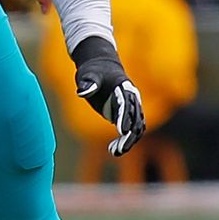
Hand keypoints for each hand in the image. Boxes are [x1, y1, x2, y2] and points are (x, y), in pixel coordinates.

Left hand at [72, 36, 145, 155]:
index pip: (126, 105)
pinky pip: (130, 129)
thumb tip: (82, 92)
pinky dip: (125, 139)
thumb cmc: (93, 70)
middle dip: (129, 135)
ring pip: (136, 127)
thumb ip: (88, 83)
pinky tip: (114, 149)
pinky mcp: (126, 114)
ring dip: (128, 140)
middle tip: (119, 149)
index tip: (122, 132)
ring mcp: (131, 107)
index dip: (124, 118)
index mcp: (124, 88)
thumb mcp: (88, 74)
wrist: (101, 67)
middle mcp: (131, 99)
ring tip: (115, 152)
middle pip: (135, 119)